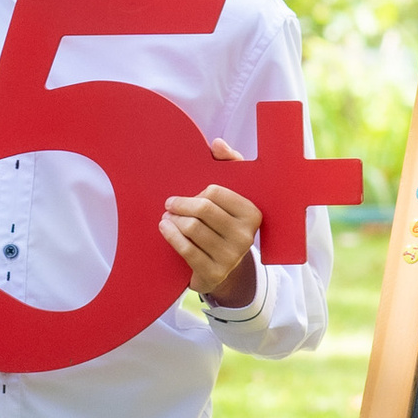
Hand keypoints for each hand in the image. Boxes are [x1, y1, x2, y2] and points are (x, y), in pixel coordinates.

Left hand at [162, 138, 260, 307]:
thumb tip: (217, 144)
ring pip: (191, 228)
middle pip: (202, 209)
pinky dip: (170, 235)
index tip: (190, 194)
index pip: (215, 192)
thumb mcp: (231, 196)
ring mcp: (231, 257)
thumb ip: (228, 165)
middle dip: (181, 204)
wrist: (224, 269)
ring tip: (167, 217)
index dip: (197, 192)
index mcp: (253, 214)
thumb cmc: (224, 224)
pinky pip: (186, 249)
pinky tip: (165, 227)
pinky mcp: (214, 273)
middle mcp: (246, 236)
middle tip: (170, 204)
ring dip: (173, 220)